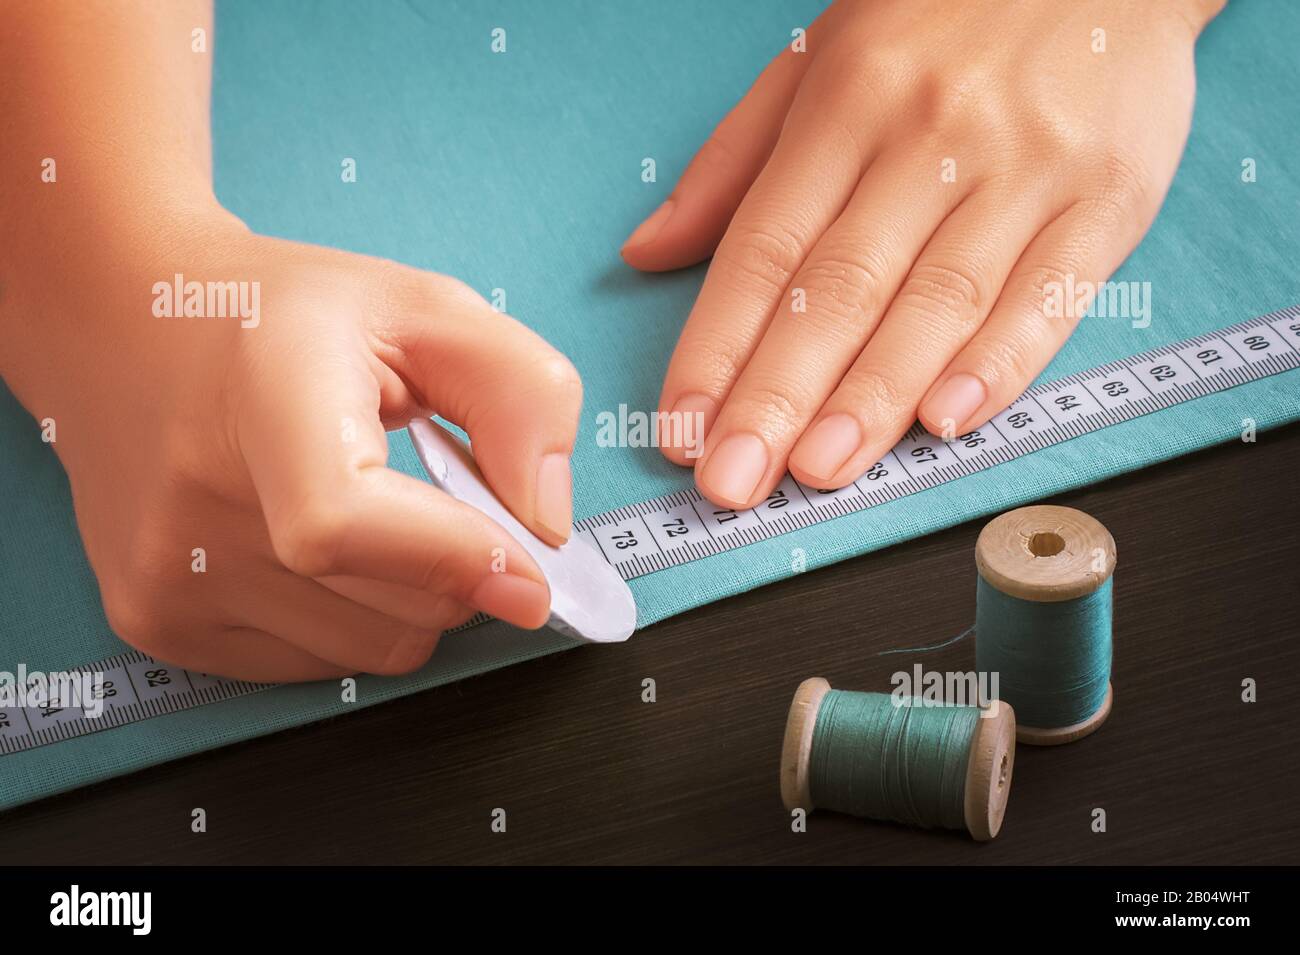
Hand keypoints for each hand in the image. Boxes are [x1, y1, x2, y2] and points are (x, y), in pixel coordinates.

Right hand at [2, 213, 582, 681]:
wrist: (123, 322)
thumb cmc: (286, 317)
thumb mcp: (428, 309)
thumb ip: (521, 396)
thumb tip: (546, 527)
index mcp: (261, 398)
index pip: (343, 526)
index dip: (453, 560)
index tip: (532, 572)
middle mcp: (192, 498)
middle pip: (388, 609)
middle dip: (459, 570)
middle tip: (446, 498)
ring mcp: (163, 575)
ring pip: (368, 650)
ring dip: (409, 599)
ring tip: (370, 507)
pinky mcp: (155, 623)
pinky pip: (318, 666)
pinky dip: (352, 617)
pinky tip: (322, 545)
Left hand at [622, 0, 1221, 507]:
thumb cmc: (945, 15)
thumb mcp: (817, 59)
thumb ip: (732, 165)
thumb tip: (648, 252)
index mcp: (847, 105)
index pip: (764, 250)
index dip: (716, 348)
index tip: (681, 427)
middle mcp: (931, 139)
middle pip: (840, 289)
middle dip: (777, 397)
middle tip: (732, 481)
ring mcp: (1024, 170)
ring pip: (936, 303)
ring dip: (871, 400)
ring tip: (817, 471)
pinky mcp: (1107, 198)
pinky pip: (1049, 295)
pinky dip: (1000, 363)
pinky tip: (947, 420)